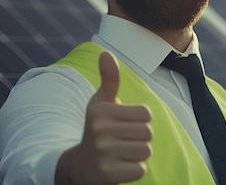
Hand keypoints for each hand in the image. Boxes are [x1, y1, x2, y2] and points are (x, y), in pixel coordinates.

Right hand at [56, 52, 152, 184]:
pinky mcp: (107, 174)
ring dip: (136, 156)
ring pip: (145, 151)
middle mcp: (99, 130)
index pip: (146, 114)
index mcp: (101, 110)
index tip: (122, 126)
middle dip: (138, 139)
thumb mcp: (100, 104)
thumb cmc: (96, 131)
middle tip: (120, 143)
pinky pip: (140, 169)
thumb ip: (109, 80)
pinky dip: (133, 171)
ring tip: (119, 155)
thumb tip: (105, 53)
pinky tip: (118, 168)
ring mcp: (102, 153)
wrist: (78, 167)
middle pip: (147, 133)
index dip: (139, 122)